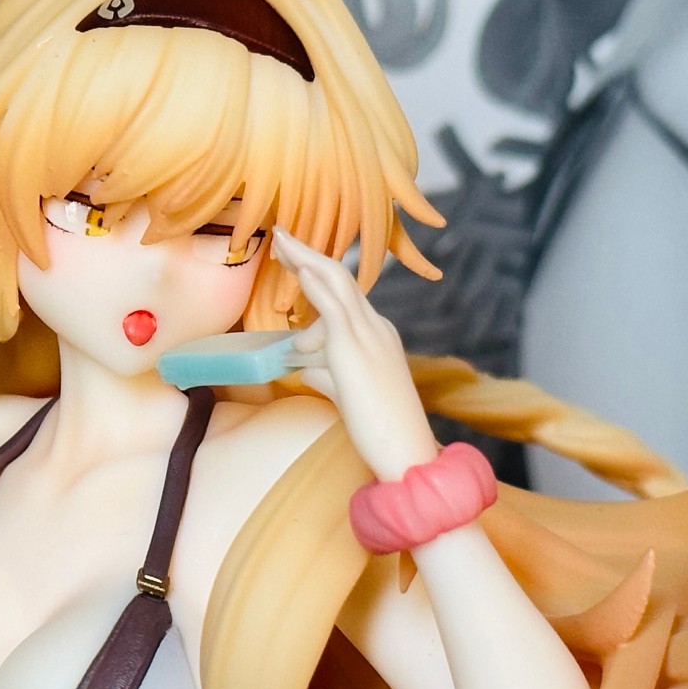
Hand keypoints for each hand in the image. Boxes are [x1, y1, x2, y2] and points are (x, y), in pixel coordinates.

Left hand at [272, 228, 437, 479]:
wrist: (408, 452)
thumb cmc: (381, 429)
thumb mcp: (347, 392)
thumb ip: (325, 372)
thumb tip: (302, 364)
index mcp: (378, 335)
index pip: (345, 294)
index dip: (319, 271)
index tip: (298, 258)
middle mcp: (376, 328)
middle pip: (339, 278)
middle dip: (309, 254)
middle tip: (281, 236)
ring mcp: (368, 336)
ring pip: (335, 282)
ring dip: (306, 258)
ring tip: (279, 242)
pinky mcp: (354, 351)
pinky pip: (332, 308)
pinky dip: (314, 284)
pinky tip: (298, 268)